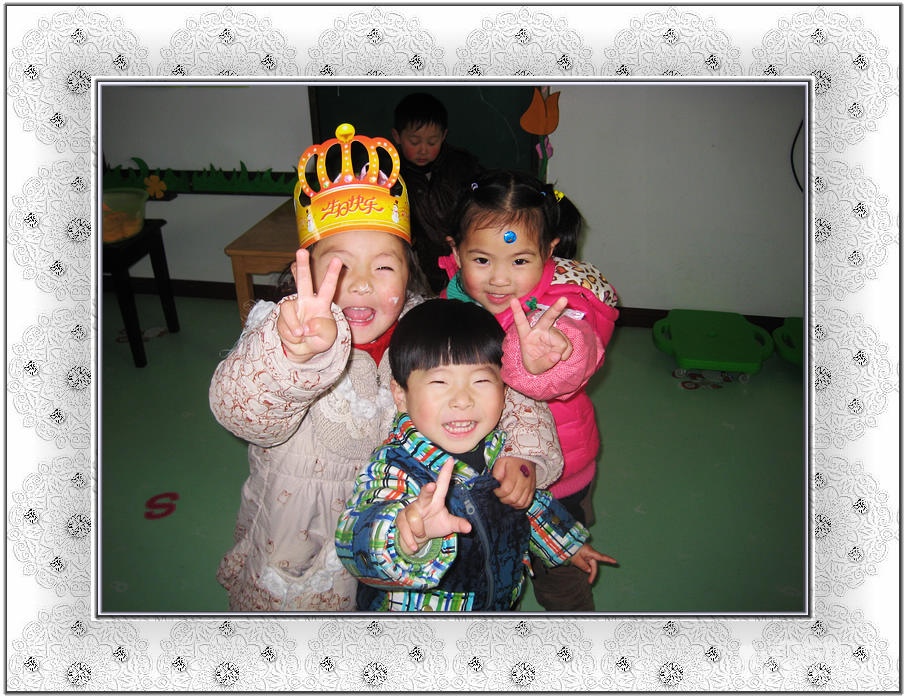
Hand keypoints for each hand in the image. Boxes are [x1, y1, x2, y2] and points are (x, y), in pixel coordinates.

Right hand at [277, 247, 341, 362]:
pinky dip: (290, 334)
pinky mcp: (282, 316)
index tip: (337, 259)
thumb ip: (322, 330)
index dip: (332, 274)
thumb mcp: (328, 337)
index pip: (328, 287)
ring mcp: (293, 307)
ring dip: (293, 324)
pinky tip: (295, 338)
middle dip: (303, 266)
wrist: (303, 350)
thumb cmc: (319, 339)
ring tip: (300, 335)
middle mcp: (307, 301)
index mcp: (322, 303)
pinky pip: (284, 323)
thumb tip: (307, 325)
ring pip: (287, 307)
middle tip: (301, 251)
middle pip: (304, 280)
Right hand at [396, 457, 471, 552]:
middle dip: (427, 490)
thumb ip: (458, 524)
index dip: (446, 473)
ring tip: (422, 534)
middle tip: (431, 486)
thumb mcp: (447, 526)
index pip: (442, 485)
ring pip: (414, 518)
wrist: (415, 539)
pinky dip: (411, 539)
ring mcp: (410, 508)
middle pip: (425, 493)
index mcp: (436, 500)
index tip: (451, 460)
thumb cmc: (433, 526)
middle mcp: (423, 501)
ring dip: (419, 530)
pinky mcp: (400, 517)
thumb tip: (470, 528)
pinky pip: (405, 528)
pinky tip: (414, 545)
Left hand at [492, 456, 535, 508]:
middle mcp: (524, 481)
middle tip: (500, 494)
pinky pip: (527, 503)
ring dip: (511, 503)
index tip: (496, 489)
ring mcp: (530, 487)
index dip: (498, 492)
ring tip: (506, 497)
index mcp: (515, 473)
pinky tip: (514, 500)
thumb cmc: (511, 459)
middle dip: (503, 499)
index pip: (506, 489)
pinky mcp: (533, 490)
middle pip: (513, 498)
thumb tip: (495, 485)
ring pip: (520, 503)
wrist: (526, 456)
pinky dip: (519, 505)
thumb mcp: (500, 462)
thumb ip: (496, 474)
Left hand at [509, 297, 572, 373]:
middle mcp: (539, 330)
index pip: (521, 322)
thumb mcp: (534, 368)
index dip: (517, 311)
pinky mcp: (561, 337)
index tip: (513, 300)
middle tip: (564, 300)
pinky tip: (560, 356)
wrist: (543, 366)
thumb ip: (544, 363)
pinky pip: (568, 345)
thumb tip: (557, 355)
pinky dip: (566, 353)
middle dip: (556, 308)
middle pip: (548, 317)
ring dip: (561, 352)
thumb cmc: (533, 364)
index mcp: (526, 335)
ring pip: (561, 341)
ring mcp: (551, 332)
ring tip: (554, 358)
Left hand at [569, 543, 617, 583]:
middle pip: (594, 564)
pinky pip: (587, 561)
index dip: (608, 560)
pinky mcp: (584, 554)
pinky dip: (585, 566)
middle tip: (589, 582)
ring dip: (587, 569)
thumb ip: (583, 565)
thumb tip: (589, 570)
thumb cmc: (570, 550)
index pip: (601, 557)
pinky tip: (579, 565)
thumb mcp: (575, 559)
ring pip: (590, 563)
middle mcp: (590, 552)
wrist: (564, 543)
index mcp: (590, 552)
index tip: (615, 562)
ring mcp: (587, 553)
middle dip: (592, 573)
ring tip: (581, 573)